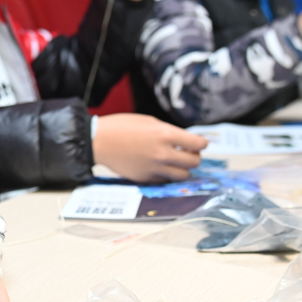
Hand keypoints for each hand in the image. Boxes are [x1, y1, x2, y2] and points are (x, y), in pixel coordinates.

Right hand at [92, 113, 208, 182]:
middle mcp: (162, 154)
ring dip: (183, 169)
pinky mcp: (146, 178)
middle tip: (187, 153)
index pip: (198, 144)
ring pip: (183, 176)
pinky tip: (159, 166)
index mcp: (165, 135)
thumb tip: (184, 142)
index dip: (201, 144)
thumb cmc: (122, 126)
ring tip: (175, 162)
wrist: (99, 141)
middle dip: (194, 157)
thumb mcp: (149, 121)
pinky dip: (167, 175)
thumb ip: (169, 132)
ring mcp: (154, 168)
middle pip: (194, 162)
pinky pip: (165, 180)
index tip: (198, 143)